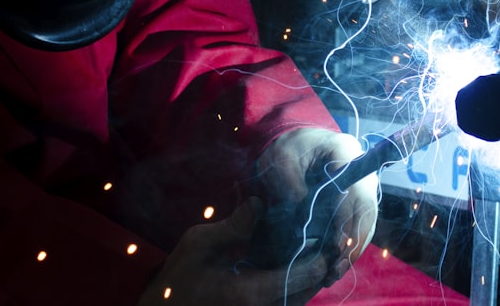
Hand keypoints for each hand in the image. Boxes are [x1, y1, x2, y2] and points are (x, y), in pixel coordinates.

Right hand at [137, 197, 328, 305]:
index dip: (319, 254)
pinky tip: (290, 264)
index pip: (304, 275)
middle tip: (322, 236)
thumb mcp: (198, 245)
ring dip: (308, 276)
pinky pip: (286, 303)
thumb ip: (233, 226)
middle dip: (319, 264)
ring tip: (310, 247)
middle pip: (308, 289)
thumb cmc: (178, 280)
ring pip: (300, 299)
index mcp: (251, 293)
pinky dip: (294, 285)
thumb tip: (260, 203)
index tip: (321, 231)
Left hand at [251, 128, 378, 284]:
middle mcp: (361, 168)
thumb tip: (307, 226)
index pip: (355, 191)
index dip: (347, 221)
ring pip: (365, 221)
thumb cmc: (285, 149)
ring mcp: (361, 183)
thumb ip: (294, 190)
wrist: (291, 142)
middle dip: (352, 243)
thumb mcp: (282, 163)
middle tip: (336, 269)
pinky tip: (337, 263)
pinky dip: (349, 244)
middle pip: (366, 210)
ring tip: (335, 273)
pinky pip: (358, 224)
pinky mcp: (356, 198)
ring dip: (352, 249)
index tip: (335, 246)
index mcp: (345, 151)